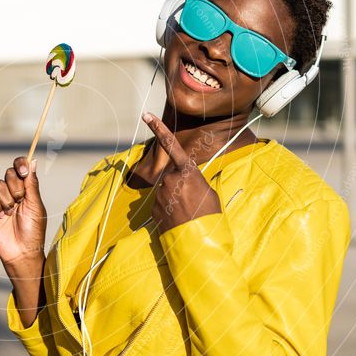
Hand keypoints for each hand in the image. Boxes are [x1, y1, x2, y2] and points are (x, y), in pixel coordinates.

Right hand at [0, 156, 46, 270]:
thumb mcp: (35, 205)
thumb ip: (32, 183)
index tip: (23, 172)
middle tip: (20, 201)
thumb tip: (32, 160)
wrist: (21, 251)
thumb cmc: (33, 230)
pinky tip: (2, 217)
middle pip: (9, 173)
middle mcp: (13, 192)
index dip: (20, 164)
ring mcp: (1, 200)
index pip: (21, 167)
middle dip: (15, 187)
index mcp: (27, 189)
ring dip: (6, 199)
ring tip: (11, 213)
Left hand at [142, 112, 221, 231]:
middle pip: (170, 175)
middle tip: (192, 201)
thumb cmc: (210, 215)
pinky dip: (167, 209)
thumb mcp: (207, 192)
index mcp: (186, 171)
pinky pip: (160, 204)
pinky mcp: (153, 208)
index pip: (171, 145)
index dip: (158, 128)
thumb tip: (185, 183)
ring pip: (165, 190)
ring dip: (173, 198)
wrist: (198, 240)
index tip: (146, 115)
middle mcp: (169, 179)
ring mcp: (159, 194)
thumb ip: (193, 181)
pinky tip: (178, 219)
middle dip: (178, 184)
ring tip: (187, 212)